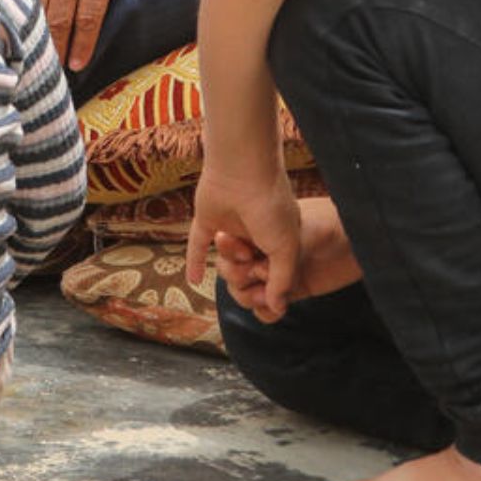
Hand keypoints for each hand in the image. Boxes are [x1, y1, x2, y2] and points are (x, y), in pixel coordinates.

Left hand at [11, 0, 173, 71]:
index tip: (3, 54)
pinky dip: (84, 43)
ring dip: (57, 52)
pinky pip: (90, 16)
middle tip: (25, 74)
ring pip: (61, 21)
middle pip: (34, 16)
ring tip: (52, 74)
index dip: (7, 30)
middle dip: (29, 48)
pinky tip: (79, 61)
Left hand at [186, 166, 302, 321]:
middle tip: (250, 267)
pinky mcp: (207, 220)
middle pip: (246, 271)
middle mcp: (254, 234)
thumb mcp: (286, 249)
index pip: (272, 274)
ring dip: (228, 261)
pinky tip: (193, 280)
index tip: (267, 293)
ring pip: (224, 261)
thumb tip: (277, 309)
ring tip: (238, 248)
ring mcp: (230, 226)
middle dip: (247, 274)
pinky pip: (197, 246)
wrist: (243, 172)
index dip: (269, 286)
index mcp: (278, 239)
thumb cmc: (271, 207)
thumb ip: (282, 281)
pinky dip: (194, 262)